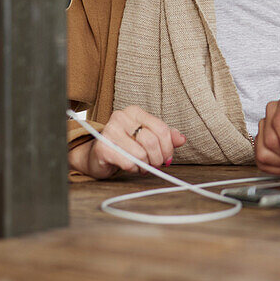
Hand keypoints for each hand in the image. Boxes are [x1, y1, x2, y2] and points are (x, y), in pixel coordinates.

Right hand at [69, 105, 185, 179]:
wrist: (98, 156)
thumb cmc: (125, 146)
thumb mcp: (147, 138)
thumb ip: (165, 137)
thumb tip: (181, 139)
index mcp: (134, 112)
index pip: (161, 128)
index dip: (168, 147)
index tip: (167, 157)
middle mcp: (121, 117)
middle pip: (152, 141)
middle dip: (157, 158)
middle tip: (154, 164)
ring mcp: (109, 131)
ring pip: (141, 153)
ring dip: (144, 165)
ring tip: (140, 166)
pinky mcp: (102, 147)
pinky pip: (128, 162)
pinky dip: (133, 169)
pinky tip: (129, 166)